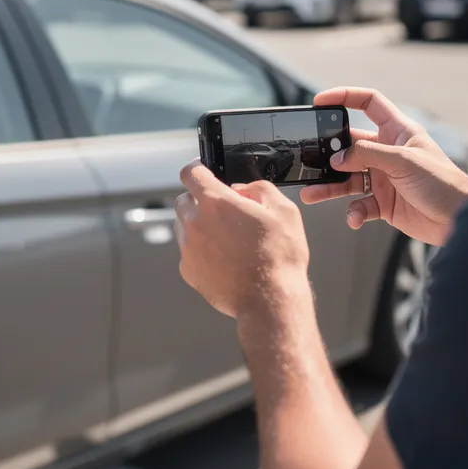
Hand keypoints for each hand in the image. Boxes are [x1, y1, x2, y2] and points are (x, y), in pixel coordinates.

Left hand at [175, 161, 312, 320]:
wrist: (270, 301)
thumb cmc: (279, 257)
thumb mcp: (284, 210)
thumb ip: (259, 189)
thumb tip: (242, 189)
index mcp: (216, 202)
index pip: (191, 172)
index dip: (197, 168)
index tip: (202, 170)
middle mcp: (195, 223)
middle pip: (184, 199)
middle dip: (200, 199)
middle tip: (224, 211)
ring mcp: (188, 248)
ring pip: (183, 226)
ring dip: (199, 224)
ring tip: (227, 238)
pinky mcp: (188, 271)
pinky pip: (188, 251)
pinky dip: (200, 250)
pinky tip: (223, 258)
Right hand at [299, 87, 467, 246]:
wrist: (458, 220)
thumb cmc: (442, 183)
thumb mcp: (403, 161)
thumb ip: (367, 155)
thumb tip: (337, 159)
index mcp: (397, 132)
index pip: (368, 103)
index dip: (345, 97)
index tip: (320, 101)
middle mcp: (388, 152)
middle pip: (350, 145)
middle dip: (328, 153)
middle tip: (310, 160)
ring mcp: (384, 178)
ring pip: (348, 177)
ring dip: (330, 186)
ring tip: (312, 193)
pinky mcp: (384, 202)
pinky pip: (360, 204)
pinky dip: (354, 212)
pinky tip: (355, 218)